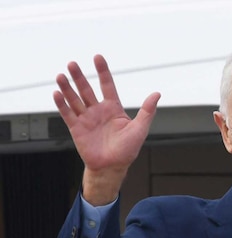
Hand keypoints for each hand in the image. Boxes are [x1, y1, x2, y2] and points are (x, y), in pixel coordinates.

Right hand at [53, 55, 159, 204]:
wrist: (112, 167)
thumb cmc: (127, 150)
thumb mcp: (140, 129)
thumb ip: (147, 111)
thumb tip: (157, 94)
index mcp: (114, 108)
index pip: (107, 85)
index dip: (103, 72)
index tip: (97, 57)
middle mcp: (98, 111)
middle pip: (87, 89)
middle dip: (79, 77)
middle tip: (72, 64)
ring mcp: (86, 118)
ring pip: (75, 99)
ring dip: (67, 88)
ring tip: (61, 76)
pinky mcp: (76, 128)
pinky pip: (68, 114)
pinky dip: (62, 104)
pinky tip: (57, 93)